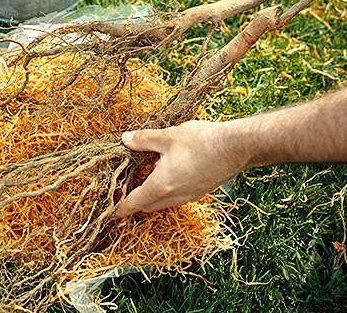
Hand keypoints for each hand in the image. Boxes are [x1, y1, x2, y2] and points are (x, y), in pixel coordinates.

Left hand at [113, 120, 246, 217]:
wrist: (236, 147)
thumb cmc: (201, 141)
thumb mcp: (168, 136)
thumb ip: (144, 139)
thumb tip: (126, 139)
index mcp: (161, 185)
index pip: (134, 203)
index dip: (119, 208)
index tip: (109, 211)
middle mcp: (174, 196)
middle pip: (147, 205)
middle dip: (134, 200)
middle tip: (124, 186)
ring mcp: (189, 196)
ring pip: (163, 202)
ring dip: (152, 193)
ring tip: (146, 173)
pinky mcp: (200, 191)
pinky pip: (176, 197)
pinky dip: (166, 189)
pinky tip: (168, 168)